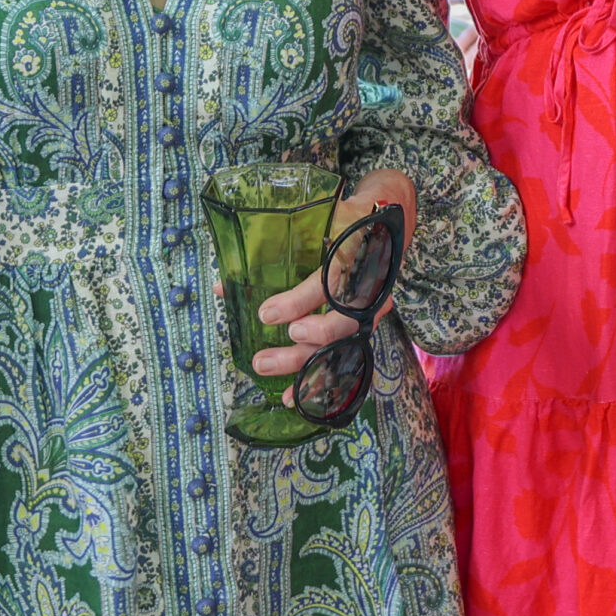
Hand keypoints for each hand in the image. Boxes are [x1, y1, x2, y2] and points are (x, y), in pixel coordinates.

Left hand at [231, 168, 415, 401]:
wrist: (392, 218)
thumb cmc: (350, 218)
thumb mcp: (319, 220)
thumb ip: (274, 251)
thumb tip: (223, 286)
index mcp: (359, 259)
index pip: (328, 287)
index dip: (297, 303)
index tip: (267, 314)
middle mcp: (370, 292)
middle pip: (337, 329)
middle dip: (299, 350)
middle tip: (263, 360)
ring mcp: (371, 313)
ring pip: (342, 349)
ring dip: (307, 370)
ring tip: (272, 381)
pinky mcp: (367, 325)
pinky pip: (348, 358)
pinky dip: (325, 381)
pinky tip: (300, 398)